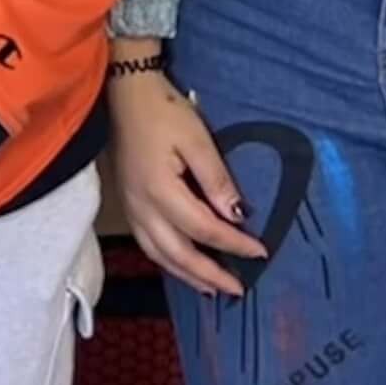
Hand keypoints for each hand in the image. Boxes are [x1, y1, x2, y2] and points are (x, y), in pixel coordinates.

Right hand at [107, 56, 265, 298]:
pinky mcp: (128, 206)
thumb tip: (236, 215)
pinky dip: (169, 263)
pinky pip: (149, 246)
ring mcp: (131, 210)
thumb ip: (216, 180)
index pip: (204, 228)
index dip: (234, 244)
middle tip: (239, 289)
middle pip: (179, 254)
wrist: (123, 95)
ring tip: (213, 289)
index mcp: (160, 191)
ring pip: (160, 256)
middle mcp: (142, 208)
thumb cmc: (163, 112)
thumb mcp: (197, 139)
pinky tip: (183, 266)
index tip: (261, 252)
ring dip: (188, 276)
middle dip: (211, 274)